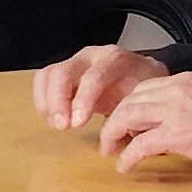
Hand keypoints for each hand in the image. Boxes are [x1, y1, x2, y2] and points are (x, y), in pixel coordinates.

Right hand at [36, 43, 164, 130]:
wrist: (142, 72)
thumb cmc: (144, 85)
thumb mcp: (147, 96)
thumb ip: (137, 111)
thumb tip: (129, 134)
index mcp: (115, 60)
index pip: (93, 76)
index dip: (83, 100)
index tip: (78, 123)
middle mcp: (91, 57)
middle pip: (63, 72)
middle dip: (58, 102)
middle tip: (64, 126)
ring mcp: (75, 62)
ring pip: (48, 76)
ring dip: (47, 103)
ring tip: (59, 124)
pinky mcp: (64, 73)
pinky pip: (43, 82)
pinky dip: (44, 102)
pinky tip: (55, 119)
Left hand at [98, 70, 191, 175]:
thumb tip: (180, 123)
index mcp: (187, 80)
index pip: (145, 87)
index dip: (130, 105)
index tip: (126, 120)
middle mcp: (176, 90)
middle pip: (130, 99)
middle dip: (116, 119)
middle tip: (111, 136)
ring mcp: (175, 111)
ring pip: (127, 116)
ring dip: (113, 134)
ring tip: (111, 149)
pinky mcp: (176, 135)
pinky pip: (140, 145)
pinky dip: (128, 156)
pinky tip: (126, 166)